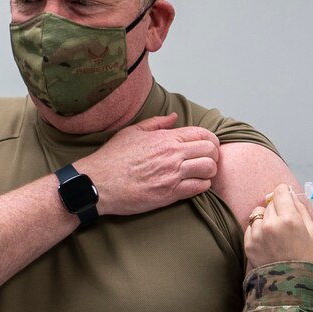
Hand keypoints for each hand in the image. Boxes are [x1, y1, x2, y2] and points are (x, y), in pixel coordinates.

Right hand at [77, 113, 219, 215]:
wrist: (98, 183)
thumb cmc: (112, 159)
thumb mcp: (132, 132)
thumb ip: (157, 123)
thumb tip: (174, 117)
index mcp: (165, 138)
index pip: (203, 134)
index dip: (211, 140)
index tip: (209, 146)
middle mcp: (172, 154)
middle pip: (211, 151)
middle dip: (213, 155)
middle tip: (208, 160)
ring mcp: (173, 175)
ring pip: (209, 169)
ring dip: (210, 172)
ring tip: (203, 173)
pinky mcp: (170, 194)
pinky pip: (199, 188)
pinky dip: (202, 186)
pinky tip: (195, 185)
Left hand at [244, 184, 312, 266]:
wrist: (289, 283)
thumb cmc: (304, 258)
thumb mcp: (312, 231)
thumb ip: (301, 209)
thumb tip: (292, 195)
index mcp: (289, 219)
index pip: (280, 192)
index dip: (284, 192)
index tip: (285, 196)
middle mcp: (271, 224)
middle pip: (270, 203)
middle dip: (277, 209)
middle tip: (285, 223)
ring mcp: (258, 234)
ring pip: (258, 214)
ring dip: (265, 219)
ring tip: (275, 233)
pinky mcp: (249, 243)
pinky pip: (251, 227)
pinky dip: (258, 230)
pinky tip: (268, 241)